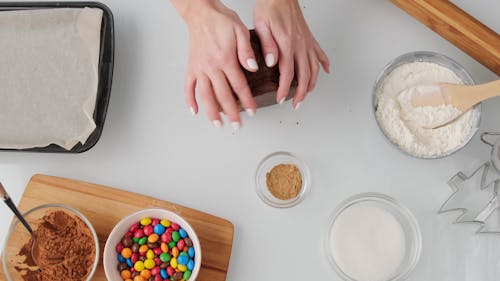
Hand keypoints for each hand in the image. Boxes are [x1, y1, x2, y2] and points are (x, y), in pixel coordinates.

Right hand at [172, 0, 257, 127]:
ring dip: (212, 112)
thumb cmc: (221, 20)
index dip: (247, 101)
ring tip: (218, 124)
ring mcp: (199, 69)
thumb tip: (254, 68)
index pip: (239, 86)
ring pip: (205, 96)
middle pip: (223, 96)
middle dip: (232, 113)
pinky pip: (189, 87)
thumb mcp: (240, 31)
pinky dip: (190, 100)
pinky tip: (194, 110)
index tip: (252, 111)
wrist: (201, 12)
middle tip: (238, 125)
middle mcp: (211, 67)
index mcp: (225, 59)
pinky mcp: (191, 67)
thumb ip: (247, 52)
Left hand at [254, 0, 329, 108]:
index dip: (284, 90)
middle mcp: (300, 45)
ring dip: (312, 83)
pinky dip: (324, 64)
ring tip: (307, 94)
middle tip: (296, 104)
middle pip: (304, 76)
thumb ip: (268, 46)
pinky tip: (326, 71)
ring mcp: (306, 42)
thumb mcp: (262, 25)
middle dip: (301, 94)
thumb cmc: (270, 6)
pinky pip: (320, 53)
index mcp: (287, 44)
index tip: (280, 98)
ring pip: (314, 68)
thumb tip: (272, 63)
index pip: (287, 74)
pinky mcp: (309, 38)